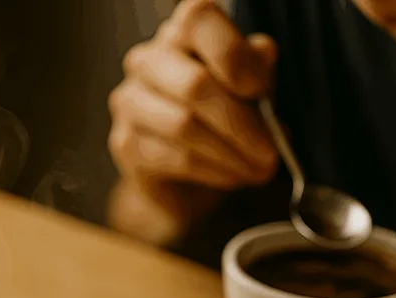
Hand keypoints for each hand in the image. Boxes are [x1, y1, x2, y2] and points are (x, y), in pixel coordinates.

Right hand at [108, 0, 279, 244]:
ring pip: (184, 126)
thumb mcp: (249, 90)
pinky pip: (175, 158)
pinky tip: (233, 176)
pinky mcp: (125, 143)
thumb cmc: (218, 122)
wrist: (180, 178)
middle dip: (241, 123)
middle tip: (271, 152)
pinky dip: (214, 171)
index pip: (200, 20)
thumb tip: (262, 64)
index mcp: (181, 32)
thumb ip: (256, 71)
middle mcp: (148, 59)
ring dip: (231, 154)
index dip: (235, 56)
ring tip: (257, 170)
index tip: (260, 90)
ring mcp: (130, 101)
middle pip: (195, 84)